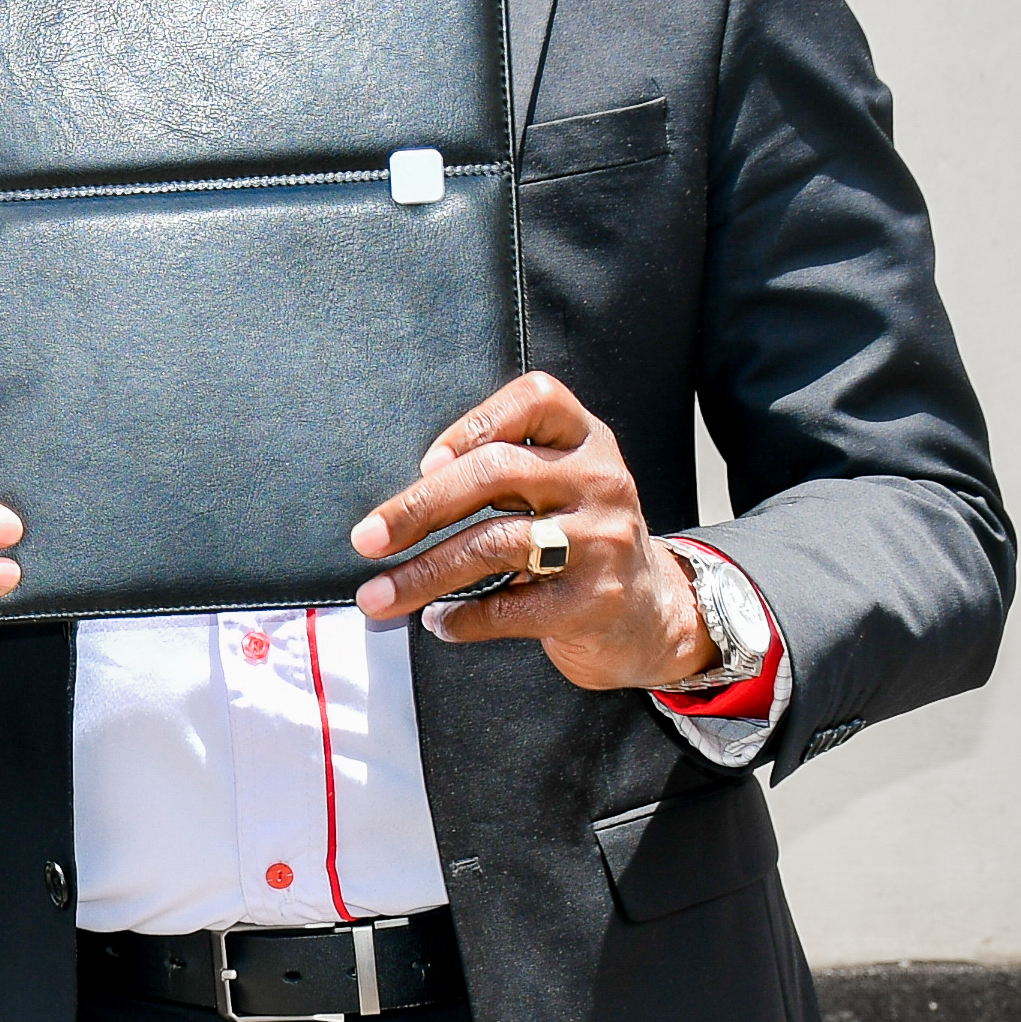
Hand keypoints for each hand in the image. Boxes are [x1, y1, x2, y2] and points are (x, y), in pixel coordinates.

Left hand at [350, 372, 714, 690]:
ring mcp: (603, 541)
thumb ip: (501, 470)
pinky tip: (438, 623)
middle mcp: (600, 480)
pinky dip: (463, 618)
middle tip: (367, 539)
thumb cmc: (578, 539)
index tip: (425, 463)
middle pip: (495, 472)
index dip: (474, 423)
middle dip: (419, 508)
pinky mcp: (596, 600)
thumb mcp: (557, 485)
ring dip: (422, 573)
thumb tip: (399, 501)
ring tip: (378, 597)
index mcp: (586, 440)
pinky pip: (512, 607)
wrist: (653, 614)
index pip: (535, 398)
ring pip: (494, 543)